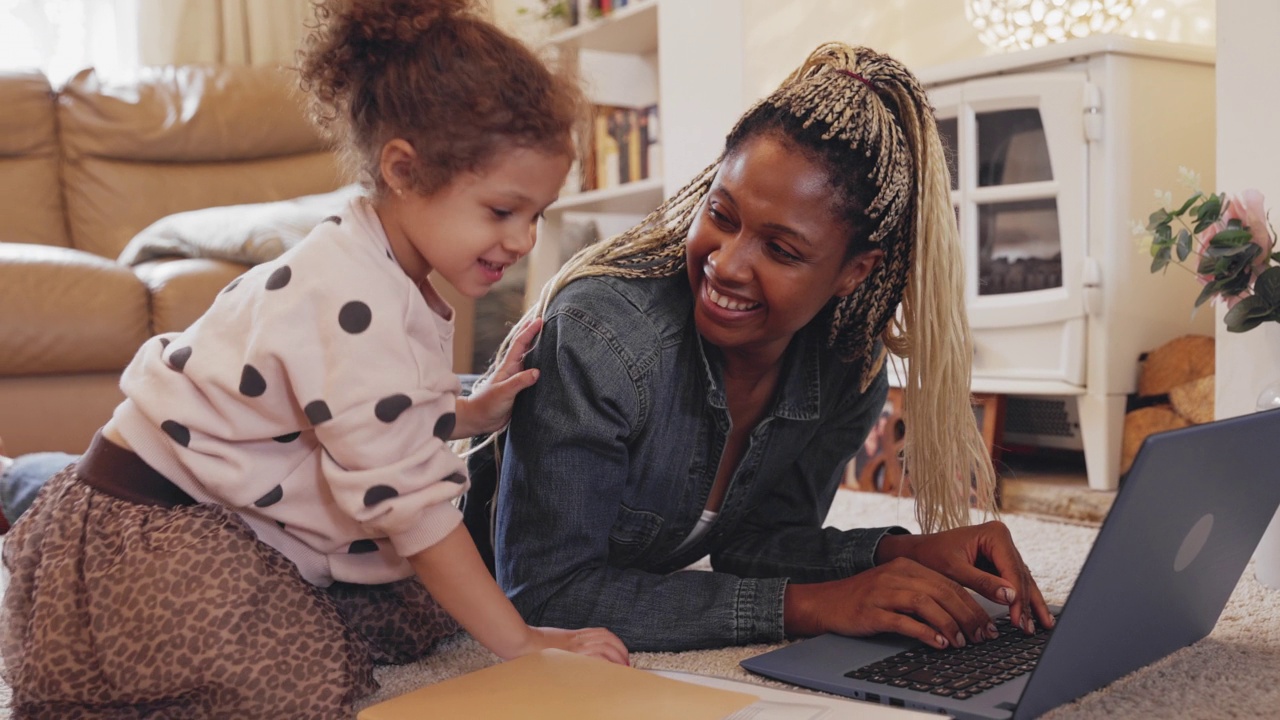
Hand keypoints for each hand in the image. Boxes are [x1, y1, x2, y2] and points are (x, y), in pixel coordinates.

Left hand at [454, 317, 542, 437]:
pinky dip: (540, 368)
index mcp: (509, 366)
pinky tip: (547, 367)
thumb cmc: (487, 404)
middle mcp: (514, 370)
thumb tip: (537, 372)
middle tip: (544, 321)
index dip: (529, 331)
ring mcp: (517, 379)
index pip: (520, 344)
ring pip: (530, 360)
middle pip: (525, 347)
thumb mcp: (503, 392)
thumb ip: (519, 382)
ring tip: (548, 340)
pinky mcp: (520, 390)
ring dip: (538, 349)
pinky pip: (532, 375)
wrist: (478, 419)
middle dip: (533, 333)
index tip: (540, 320)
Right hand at [519, 626, 629, 665]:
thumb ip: (569, 645)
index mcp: (576, 634)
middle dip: (621, 652)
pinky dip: (605, 663)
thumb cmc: (535, 643)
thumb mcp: (557, 640)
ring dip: (617, 658)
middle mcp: (578, 639)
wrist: (522, 642)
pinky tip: (609, 671)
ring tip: (621, 670)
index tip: (622, 654)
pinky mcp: (571, 655)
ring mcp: (575, 646)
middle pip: (608, 640)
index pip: (604, 633)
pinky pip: (594, 657)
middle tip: (626, 664)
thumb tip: (578, 656)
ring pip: (605, 647)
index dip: (617, 643)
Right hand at [784, 558, 995, 649]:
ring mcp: (883, 592)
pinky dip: (925, 632)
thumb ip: (924, 594)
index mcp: (907, 567)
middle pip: (942, 592)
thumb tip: (960, 615)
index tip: (987, 624)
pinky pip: (904, 621)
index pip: (949, 583)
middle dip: (968, 616)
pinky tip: (938, 643)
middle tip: (982, 636)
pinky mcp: (871, 611)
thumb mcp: (896, 587)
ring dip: (949, 624)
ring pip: (925, 604)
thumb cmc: (864, 598)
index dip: (972, 604)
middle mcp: (897, 575)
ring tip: (961, 642)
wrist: (825, 601)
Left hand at [875, 522, 1054, 636]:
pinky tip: (1031, 616)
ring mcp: (1003, 550)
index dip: (1017, 598)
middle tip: (1028, 629)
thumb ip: (982, 582)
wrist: (918, 552)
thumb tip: (1011, 596)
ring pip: (1022, 580)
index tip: (1018, 620)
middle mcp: (1003, 539)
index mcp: (994, 534)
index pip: (1012, 570)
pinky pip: (1015, 583)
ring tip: (1041, 626)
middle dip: (1025, 604)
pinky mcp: (999, 562)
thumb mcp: (954, 570)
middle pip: (1020, 576)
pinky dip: (1021, 600)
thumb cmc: (931, 556)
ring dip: (1029, 604)